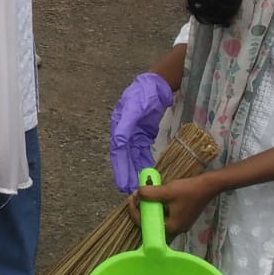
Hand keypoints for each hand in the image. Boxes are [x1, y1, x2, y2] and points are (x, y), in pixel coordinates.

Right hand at [109, 71, 174, 192]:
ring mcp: (133, 133)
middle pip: (124, 157)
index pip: (118, 151)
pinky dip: (143, 162)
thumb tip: (118, 142)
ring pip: (133, 156)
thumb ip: (125, 126)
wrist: (155, 84)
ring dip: (135, 170)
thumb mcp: (134, 108)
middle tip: (129, 190)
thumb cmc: (143, 94)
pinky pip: (141, 151)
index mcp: (119, 126)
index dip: (120, 168)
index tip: (123, 184)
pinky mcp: (142, 134)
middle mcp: (123, 132)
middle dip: (126, 173)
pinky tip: (147, 172)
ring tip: (137, 186)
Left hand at [135, 173, 216, 238]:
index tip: (132, 197)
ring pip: (158, 217)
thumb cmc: (188, 190)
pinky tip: (157, 195)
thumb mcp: (166, 191)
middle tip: (136, 195)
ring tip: (144, 194)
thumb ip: (150, 194)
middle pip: (152, 222)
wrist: (208, 186)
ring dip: (150, 206)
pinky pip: (165, 214)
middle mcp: (176, 229)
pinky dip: (158, 205)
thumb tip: (137, 194)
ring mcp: (180, 224)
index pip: (147, 225)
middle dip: (142, 208)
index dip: (135, 211)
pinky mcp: (182, 217)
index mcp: (171, 228)